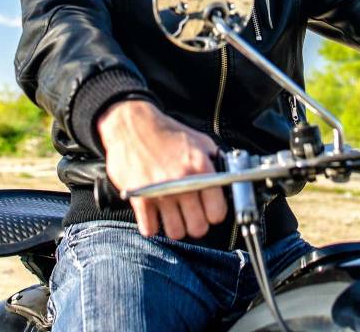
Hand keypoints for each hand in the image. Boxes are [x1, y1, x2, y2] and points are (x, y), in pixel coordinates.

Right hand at [97, 100, 227, 239]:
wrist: (131, 125)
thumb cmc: (166, 133)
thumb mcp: (199, 140)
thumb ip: (215, 160)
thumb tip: (228, 179)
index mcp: (200, 167)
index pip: (218, 212)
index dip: (215, 211)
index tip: (210, 207)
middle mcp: (182, 182)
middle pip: (198, 228)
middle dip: (196, 222)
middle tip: (191, 211)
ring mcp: (160, 192)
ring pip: (176, 233)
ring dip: (175, 225)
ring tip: (173, 211)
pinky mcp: (139, 199)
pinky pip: (150, 230)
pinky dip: (153, 224)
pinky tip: (156, 211)